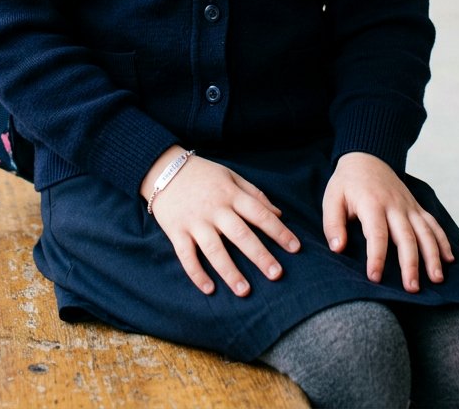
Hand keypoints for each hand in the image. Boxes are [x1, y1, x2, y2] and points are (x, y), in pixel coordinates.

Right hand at [142, 149, 300, 296]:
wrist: (163, 168)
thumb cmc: (203, 174)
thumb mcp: (230, 176)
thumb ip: (255, 194)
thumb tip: (279, 214)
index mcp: (231, 194)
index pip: (259, 213)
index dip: (278, 231)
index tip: (295, 248)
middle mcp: (215, 209)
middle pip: (240, 234)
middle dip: (259, 255)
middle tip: (276, 275)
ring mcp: (195, 221)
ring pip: (214, 249)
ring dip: (230, 271)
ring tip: (245, 291)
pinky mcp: (176, 231)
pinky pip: (186, 256)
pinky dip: (197, 273)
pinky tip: (209, 289)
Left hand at [323, 152, 453, 292]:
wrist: (367, 157)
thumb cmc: (347, 183)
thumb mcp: (332, 198)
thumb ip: (333, 223)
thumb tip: (338, 248)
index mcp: (372, 204)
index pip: (377, 234)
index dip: (376, 257)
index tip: (374, 278)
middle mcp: (394, 205)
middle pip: (406, 236)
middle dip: (410, 263)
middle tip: (412, 288)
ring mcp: (409, 206)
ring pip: (425, 231)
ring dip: (432, 255)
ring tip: (437, 278)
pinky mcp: (416, 207)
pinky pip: (433, 224)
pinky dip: (443, 240)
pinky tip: (449, 259)